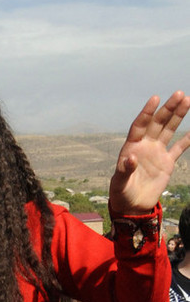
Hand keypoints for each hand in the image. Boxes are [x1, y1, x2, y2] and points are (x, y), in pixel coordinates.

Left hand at [109, 92, 189, 214]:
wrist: (133, 207)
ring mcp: (157, 152)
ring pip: (169, 130)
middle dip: (168, 109)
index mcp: (131, 147)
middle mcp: (145, 146)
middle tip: (179, 94)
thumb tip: (130, 158)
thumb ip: (124, 170)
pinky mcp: (167, 162)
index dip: (147, 112)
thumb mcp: (119, 184)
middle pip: (157, 123)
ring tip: (187, 100)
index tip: (155, 98)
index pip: (139, 126)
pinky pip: (180, 147)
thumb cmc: (121, 194)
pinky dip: (188, 138)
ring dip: (178, 116)